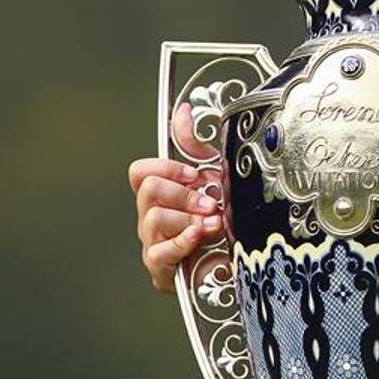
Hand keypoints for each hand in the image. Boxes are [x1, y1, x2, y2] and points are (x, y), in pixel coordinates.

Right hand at [128, 102, 223, 292]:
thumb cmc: (223, 217)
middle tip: (210, 204)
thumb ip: (195, 145)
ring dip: (190, 220)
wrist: (238, 257)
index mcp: (162, 194)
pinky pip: (160, 251)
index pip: (140, 172)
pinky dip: (183, 242)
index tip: (195, 174)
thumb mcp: (215, 175)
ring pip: (155, 219)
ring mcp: (153, 242)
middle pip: (148, 190)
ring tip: (214, 225)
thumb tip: (183, 110)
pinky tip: (199, 237)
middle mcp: (152, 216)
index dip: (167, 168)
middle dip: (184, 194)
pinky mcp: (160, 268)